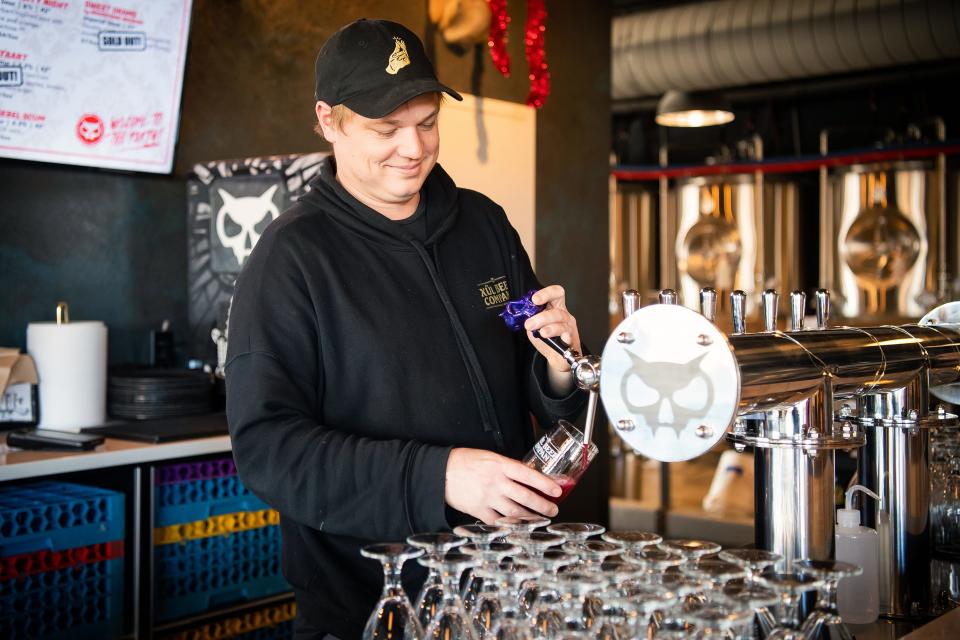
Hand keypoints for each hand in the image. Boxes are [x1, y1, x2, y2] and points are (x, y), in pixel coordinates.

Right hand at [444, 448, 561, 523]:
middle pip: (525, 496)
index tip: (558, 490)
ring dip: (531, 518)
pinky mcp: (478, 510)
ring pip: (515, 512)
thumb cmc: (464, 461)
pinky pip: (498, 521)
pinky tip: (519, 527)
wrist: (440, 472)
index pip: (528, 474)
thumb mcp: (488, 456)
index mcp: (500, 465)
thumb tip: (525, 476)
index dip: (545, 483)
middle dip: (543, 505)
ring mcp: (488, 497)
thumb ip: (506, 467)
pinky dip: (511, 526)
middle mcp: (496, 482)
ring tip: (541, 519)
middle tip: (553, 509)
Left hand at [524, 285, 581, 372]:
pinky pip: (569, 337)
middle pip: (557, 311)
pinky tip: (562, 338)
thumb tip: (521, 313)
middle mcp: (564, 315)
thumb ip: (531, 318)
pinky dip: (566, 337)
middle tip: (529, 324)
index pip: (556, 293)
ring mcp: (569, 327)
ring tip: (541, 333)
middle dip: (542, 317)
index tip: (535, 300)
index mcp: (555, 307)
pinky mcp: (572, 340)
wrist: (556, 356)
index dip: (546, 293)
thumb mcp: (535, 326)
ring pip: (562, 324)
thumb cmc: (547, 339)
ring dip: (550, 328)